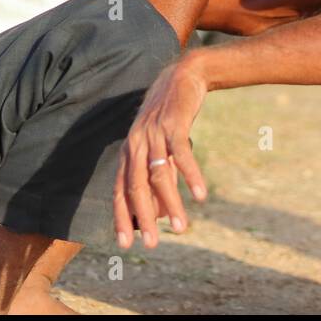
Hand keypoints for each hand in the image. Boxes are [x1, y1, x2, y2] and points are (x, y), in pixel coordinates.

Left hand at [114, 57, 209, 248]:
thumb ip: (156, 176)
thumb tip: (160, 212)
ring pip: (159, 175)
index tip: (124, 244)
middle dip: (143, 218)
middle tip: (151, 245)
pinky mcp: (174, 124)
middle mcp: (137, 144)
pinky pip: (182, 155)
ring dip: (170, 204)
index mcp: (129, 151)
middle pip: (136, 187)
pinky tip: (199, 195)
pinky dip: (191, 176)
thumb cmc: (169, 116)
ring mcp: (154, 134)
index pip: (120, 190)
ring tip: (181, 228)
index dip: (121, 217)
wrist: (182, 75)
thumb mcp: (158, 146)